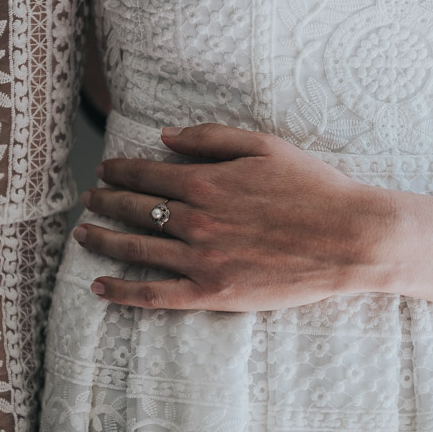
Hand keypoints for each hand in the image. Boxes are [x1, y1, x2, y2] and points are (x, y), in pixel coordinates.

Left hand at [74, 124, 400, 309]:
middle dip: (105, 201)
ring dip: (102, 240)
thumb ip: (212, 138)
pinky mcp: (213, 291)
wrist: (349, 237)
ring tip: (83, 235)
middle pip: (134, 209)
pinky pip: (155, 294)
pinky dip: (122, 292)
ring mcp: (201, 258)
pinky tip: (98, 287)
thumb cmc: (314, 188)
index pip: (146, 173)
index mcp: (206, 181)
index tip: (106, 171)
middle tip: (90, 200)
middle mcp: (195, 219)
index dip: (120, 171)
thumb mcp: (265, 146)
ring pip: (135, 249)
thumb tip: (166, 137)